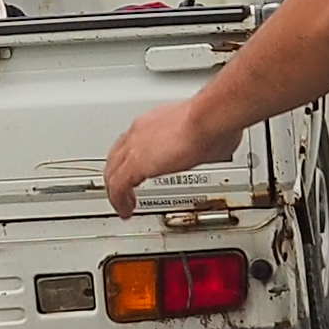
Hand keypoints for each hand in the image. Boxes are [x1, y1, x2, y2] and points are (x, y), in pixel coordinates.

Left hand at [104, 89, 237, 213]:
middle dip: (116, 174)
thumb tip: (215, 148)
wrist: (209, 117)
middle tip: (122, 189)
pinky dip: (119, 201)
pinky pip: (118, 187)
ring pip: (112, 172)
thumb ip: (203, 142)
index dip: (130, 157)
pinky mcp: (136, 165)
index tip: (137, 168)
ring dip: (115, 191)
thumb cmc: (213, 119)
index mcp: (155, 122)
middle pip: (115, 157)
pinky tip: (125, 210)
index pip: (132, 141)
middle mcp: (140, 132)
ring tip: (122, 205)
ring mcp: (135, 147)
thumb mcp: (205, 131)